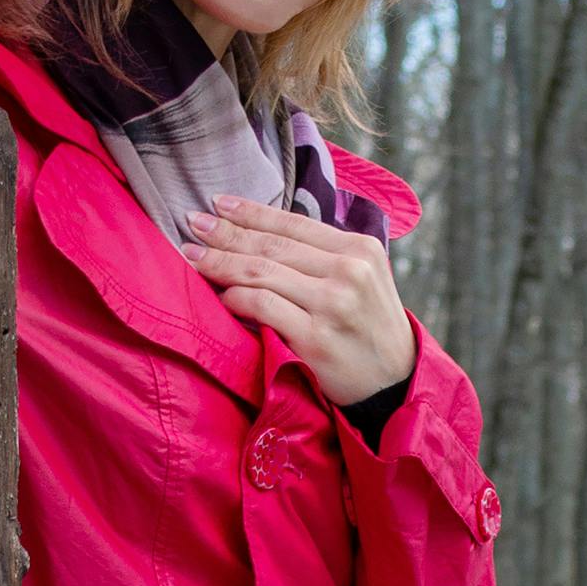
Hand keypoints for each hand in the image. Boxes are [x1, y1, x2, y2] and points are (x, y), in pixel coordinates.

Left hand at [177, 198, 415, 408]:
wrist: (394, 383)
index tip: (217, 202)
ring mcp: (332, 304)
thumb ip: (325, 256)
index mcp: (359, 248)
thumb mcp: (364, 279)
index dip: (250, 211)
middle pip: (272, 246)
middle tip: (192, 223)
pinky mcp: (316, 338)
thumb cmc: (370, 329)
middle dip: (226, 232)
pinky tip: (220, 296)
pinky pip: (263, 307)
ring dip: (221, 263)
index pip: (293, 223)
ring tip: (192, 256)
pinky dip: (236, 299)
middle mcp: (349, 271)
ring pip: (262, 273)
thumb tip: (264, 233)